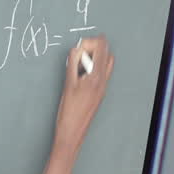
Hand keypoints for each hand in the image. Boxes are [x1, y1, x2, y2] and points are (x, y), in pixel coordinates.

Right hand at [54, 34, 114, 155]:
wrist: (73, 131)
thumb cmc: (68, 111)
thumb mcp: (67, 84)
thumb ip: (73, 64)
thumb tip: (76, 49)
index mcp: (96, 76)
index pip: (101, 48)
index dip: (89, 42)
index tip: (77, 48)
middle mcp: (104, 80)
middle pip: (106, 53)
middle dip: (92, 48)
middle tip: (77, 54)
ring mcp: (104, 86)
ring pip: (105, 62)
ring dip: (93, 57)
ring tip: (78, 65)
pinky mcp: (100, 91)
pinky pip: (102, 72)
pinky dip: (93, 67)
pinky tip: (80, 74)